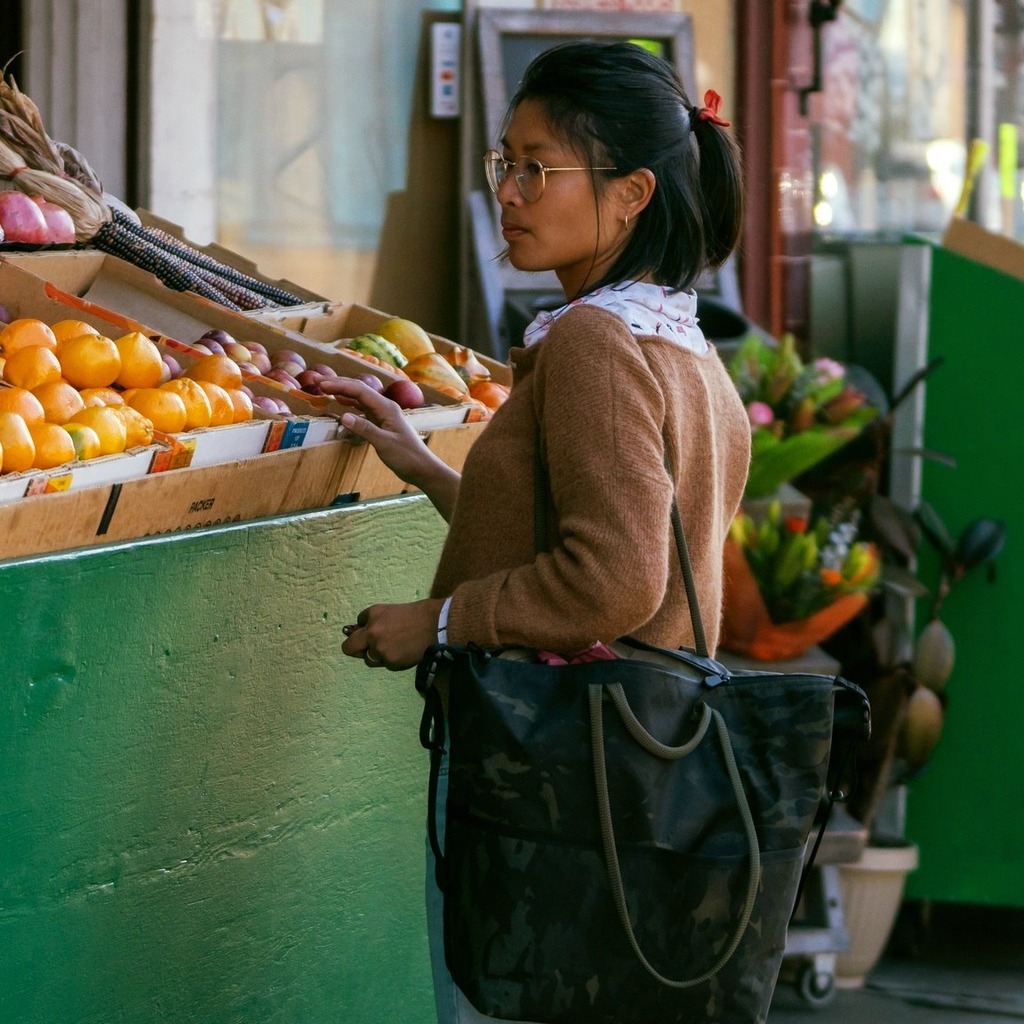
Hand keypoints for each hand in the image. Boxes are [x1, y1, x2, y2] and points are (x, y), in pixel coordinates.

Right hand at [321, 376, 460, 519]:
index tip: (321, 384)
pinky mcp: (381, 423)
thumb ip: (365, 429)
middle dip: (338, 384)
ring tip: (324, 388)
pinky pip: (362, 409)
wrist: (421, 468)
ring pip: (360, 398)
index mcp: (386, 407)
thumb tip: (343, 416)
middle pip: (359, 390)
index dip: (340, 385)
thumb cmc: (406, 456)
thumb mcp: (384, 443)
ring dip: (342, 392)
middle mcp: (384, 407)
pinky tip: (340, 403)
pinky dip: (350, 404)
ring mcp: (383, 414)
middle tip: (317, 382)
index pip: (360, 390)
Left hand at [341, 597, 445, 670]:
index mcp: (373, 614)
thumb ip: (379, 621)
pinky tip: (404, 652)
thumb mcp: (394, 611)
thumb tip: (368, 629)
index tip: (372, 629)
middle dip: (354, 647)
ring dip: (377, 655)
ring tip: (394, 649)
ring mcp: (379, 649)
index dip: (365, 627)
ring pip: (368, 659)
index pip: (358, 622)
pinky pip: (385, 664)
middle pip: (349, 647)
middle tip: (362, 648)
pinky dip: (392, 661)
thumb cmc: (420, 614)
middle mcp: (371, 632)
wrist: (437, 625)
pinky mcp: (389, 662)